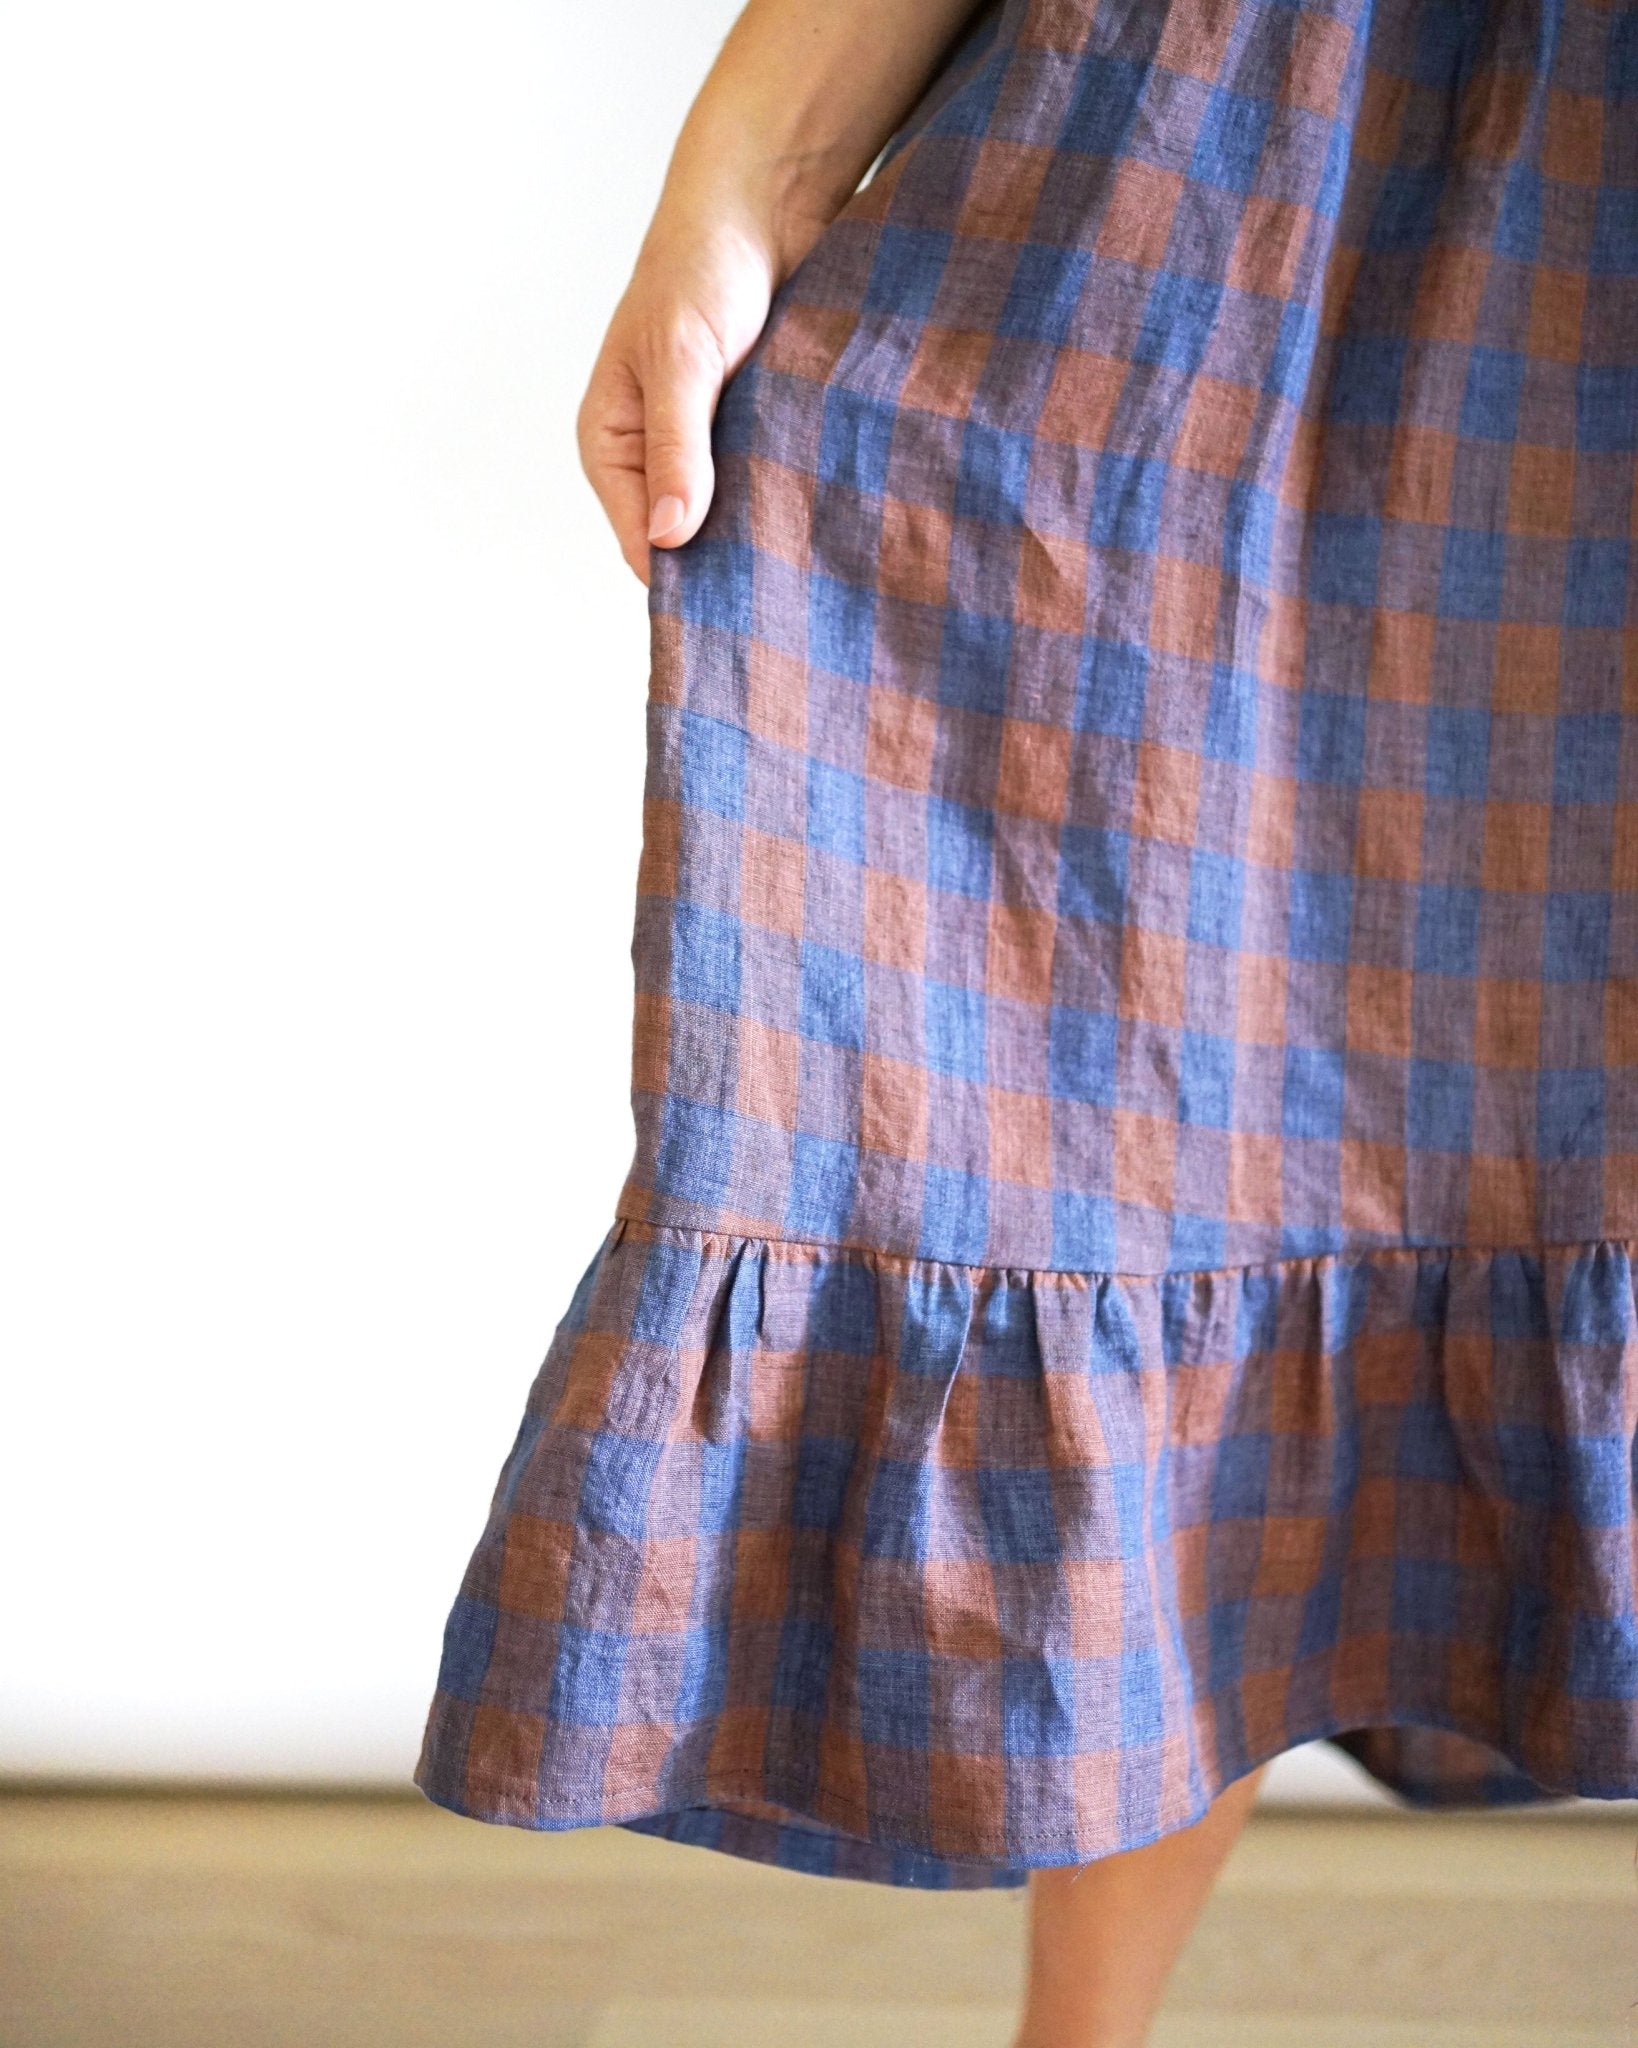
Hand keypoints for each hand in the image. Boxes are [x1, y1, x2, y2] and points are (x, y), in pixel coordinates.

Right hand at [576, 196, 830, 586]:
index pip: (641, 547)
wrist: (765, 203)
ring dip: (767, 531)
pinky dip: (793, 497)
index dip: (685, 578)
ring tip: (808, 553)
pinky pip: (771, 487)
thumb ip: (676, 447)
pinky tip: (824, 512)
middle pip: (689, 544)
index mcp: (613, 446)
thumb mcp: (681, 359)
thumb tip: (669, 535)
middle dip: (730, 562)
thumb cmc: (702, 266)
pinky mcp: (756, 436)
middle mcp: (655, 459)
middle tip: (785, 585)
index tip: (737, 600)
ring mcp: (710, 451)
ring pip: (734, 520)